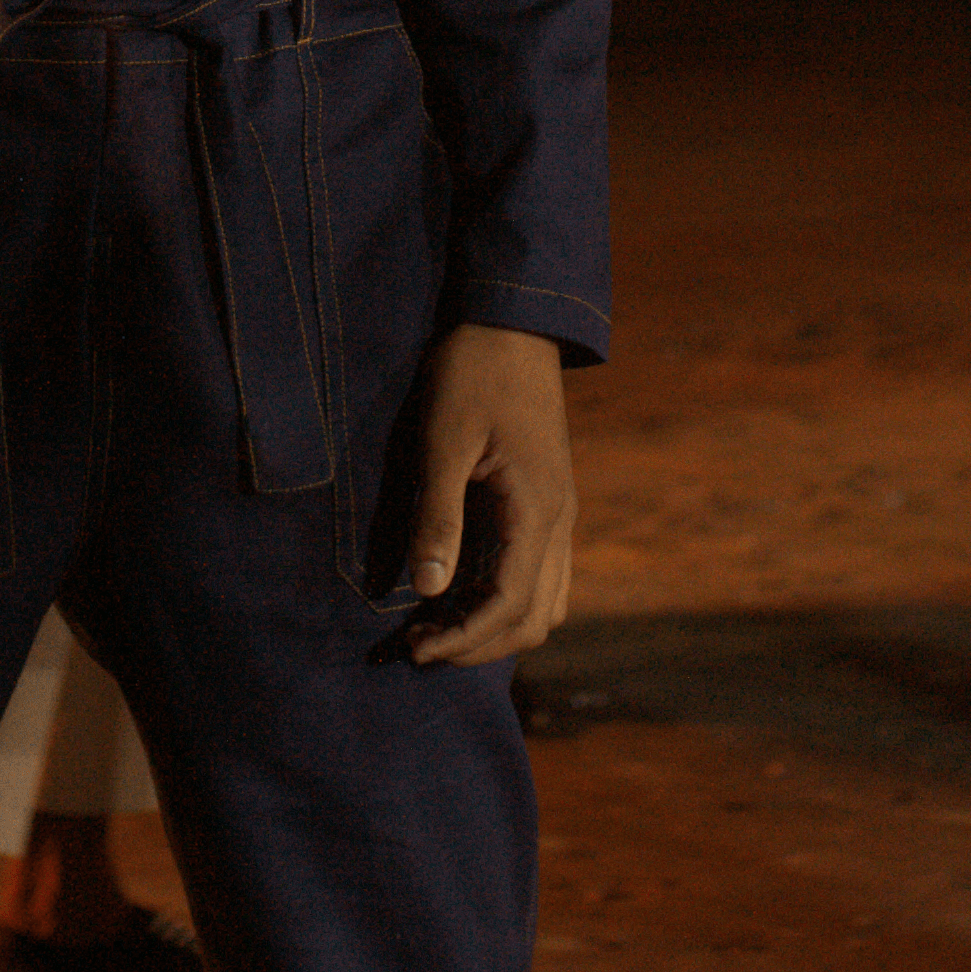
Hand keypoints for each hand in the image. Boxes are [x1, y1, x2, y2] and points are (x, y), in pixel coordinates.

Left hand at [399, 321, 578, 665]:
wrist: (513, 321)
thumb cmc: (472, 373)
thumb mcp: (443, 441)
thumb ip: (438, 515)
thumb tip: (427, 590)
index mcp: (537, 511)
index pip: (508, 606)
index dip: (462, 640)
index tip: (412, 650)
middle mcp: (558, 522)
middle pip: (533, 619)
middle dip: (477, 644)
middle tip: (416, 644)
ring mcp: (558, 514)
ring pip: (544, 603)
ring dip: (493, 626)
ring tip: (433, 624)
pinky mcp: (547, 503)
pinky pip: (540, 575)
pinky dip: (503, 599)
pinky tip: (457, 589)